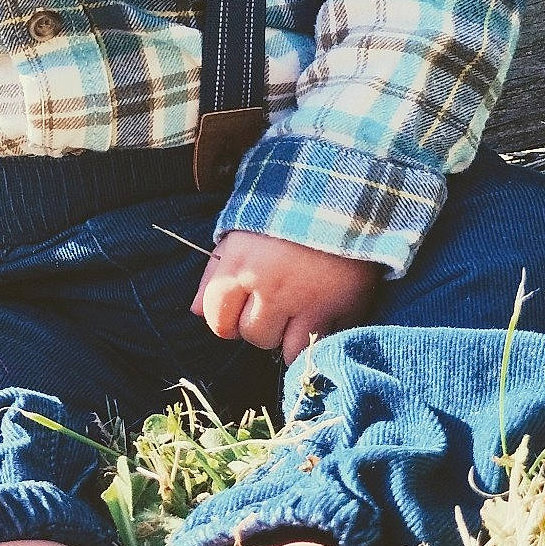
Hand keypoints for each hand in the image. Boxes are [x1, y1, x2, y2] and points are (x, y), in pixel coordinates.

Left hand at [192, 229, 375, 361]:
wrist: (347, 195)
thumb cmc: (289, 213)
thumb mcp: (243, 232)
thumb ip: (216, 272)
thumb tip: (196, 312)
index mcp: (241, 264)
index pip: (216, 318)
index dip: (227, 319)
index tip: (243, 308)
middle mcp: (270, 287)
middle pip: (253, 336)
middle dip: (262, 326)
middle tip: (279, 303)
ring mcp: (307, 302)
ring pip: (286, 350)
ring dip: (291, 337)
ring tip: (302, 311)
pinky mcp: (341, 310)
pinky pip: (321, 345)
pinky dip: (321, 338)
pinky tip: (323, 316)